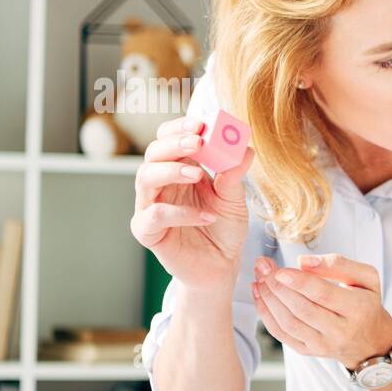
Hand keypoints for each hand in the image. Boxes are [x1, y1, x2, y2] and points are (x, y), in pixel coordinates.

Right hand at [130, 115, 255, 293]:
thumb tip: (246, 148)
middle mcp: (161, 184)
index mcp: (179, 169)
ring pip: (145, 178)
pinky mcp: (147, 231)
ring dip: (171, 172)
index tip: (201, 123)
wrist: (221, 266)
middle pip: (153, 154)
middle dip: (174, 144)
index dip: (179, 128)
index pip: (168, 139)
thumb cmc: (223, 229)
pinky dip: (180, 213)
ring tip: (198, 176)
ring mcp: (150, 206)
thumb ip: (234, 175)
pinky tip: (206, 216)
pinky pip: (155, 215)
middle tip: (197, 142)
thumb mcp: (234, 199)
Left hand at [252, 253, 391, 370]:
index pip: (324, 295)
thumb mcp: (366, 278)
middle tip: (263, 266)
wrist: (371, 341)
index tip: (280, 269)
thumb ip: (339, 264)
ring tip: (259, 278)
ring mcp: (323, 344)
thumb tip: (303, 261)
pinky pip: (283, 335)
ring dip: (269, 299)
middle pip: (303, 309)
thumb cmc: (366, 303)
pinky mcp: (309, 351)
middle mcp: (341, 331)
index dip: (300, 282)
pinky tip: (260, 296)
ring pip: (289, 323)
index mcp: (358, 309)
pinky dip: (266, 315)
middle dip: (278, 286)